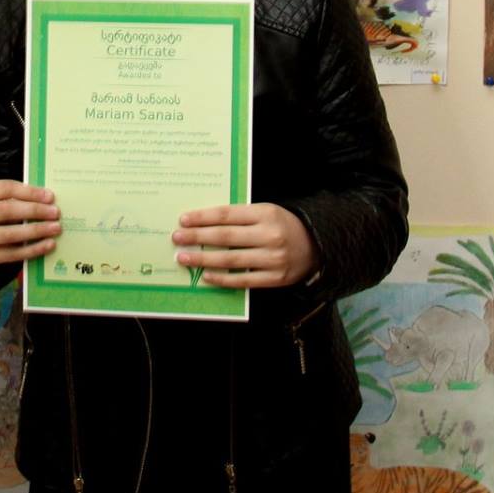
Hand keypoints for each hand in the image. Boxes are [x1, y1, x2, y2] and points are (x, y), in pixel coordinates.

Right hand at [0, 180, 59, 265]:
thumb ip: (16, 195)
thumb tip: (48, 200)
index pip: (4, 189)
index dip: (29, 192)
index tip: (50, 196)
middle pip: (6, 211)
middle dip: (34, 211)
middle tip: (55, 213)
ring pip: (8, 235)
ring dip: (36, 231)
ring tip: (55, 229)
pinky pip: (11, 254)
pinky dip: (32, 250)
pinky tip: (48, 245)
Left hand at [173, 203, 316, 288]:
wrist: (316, 245)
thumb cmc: (282, 225)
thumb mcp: (265, 212)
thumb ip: (240, 216)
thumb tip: (203, 221)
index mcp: (265, 213)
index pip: (227, 215)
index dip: (203, 217)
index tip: (183, 219)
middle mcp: (269, 235)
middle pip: (225, 237)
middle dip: (197, 237)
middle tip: (176, 238)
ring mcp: (273, 258)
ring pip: (231, 260)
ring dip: (203, 259)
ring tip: (184, 258)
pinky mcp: (275, 278)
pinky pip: (243, 280)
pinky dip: (222, 279)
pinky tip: (206, 276)